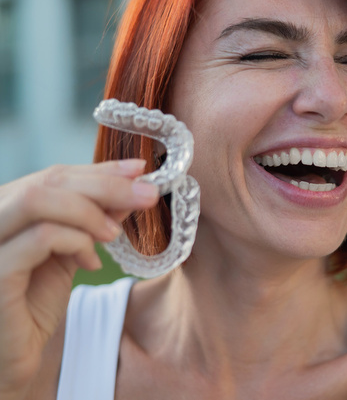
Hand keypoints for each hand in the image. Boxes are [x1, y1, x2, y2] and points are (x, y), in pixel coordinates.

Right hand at [0, 160, 159, 397]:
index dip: (99, 170)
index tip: (140, 171)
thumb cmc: (31, 307)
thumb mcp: (69, 254)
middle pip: (47, 181)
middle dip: (105, 184)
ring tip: (113, 234)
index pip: (53, 175)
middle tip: (147, 194)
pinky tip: (91, 262)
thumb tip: (132, 190)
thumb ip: (92, 221)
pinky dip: (74, 241)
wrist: (8, 362)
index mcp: (5, 211)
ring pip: (36, 199)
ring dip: (88, 210)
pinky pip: (38, 238)